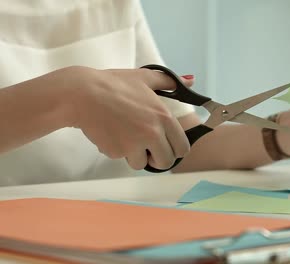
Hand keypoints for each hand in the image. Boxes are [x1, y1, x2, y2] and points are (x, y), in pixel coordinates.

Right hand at [55, 66, 192, 169]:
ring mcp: (135, 144)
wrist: (82, 94)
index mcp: (164, 117)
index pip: (182, 147)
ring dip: (136, 156)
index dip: (175, 149)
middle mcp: (153, 133)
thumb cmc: (113, 84)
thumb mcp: (144, 77)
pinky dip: (117, 151)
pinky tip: (111, 133)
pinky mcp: (117, 151)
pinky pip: (122, 158)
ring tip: (125, 136)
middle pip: (166, 162)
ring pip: (143, 164)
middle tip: (147, 148)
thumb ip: (170, 82)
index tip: (166, 146)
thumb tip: (191, 81)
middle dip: (157, 158)